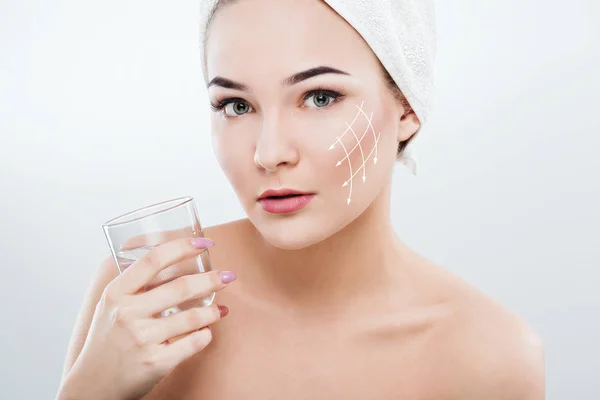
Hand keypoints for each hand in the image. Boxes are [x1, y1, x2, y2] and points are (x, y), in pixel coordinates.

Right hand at [59, 237, 235, 399]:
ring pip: (192, 316)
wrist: (93, 385)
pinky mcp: (155, 362)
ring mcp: (142, 339)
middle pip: (180, 287)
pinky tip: (207, 331)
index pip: (153, 260)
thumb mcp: (110, 306)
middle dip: (212, 279)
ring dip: (213, 310)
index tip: (204, 244)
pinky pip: (194, 342)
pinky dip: (206, 334)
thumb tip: (175, 260)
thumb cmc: (108, 340)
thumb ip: (135, 285)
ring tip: (221, 308)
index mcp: (116, 293)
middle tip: (228, 276)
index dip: (182, 247)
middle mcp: (127, 314)